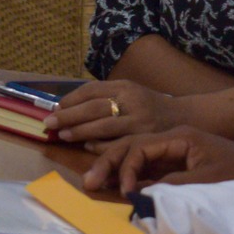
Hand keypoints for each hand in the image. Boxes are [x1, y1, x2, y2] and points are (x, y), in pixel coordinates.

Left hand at [44, 80, 176, 145]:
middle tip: (50, 123)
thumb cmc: (149, 106)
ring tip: (63, 135)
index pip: (92, 89)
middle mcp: (132, 100)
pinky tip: (87, 146)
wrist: (183, 116)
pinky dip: (99, 145)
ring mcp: (139, 120)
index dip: (71, 99)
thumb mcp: (130, 93)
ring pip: (103, 126)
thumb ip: (105, 97)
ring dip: (80, 131)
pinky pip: (117, 143)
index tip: (55, 108)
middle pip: (94, 107)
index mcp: (125, 86)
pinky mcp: (144, 137)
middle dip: (69, 116)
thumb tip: (68, 107)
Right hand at [81, 126, 233, 195]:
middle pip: (131, 146)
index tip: (125, 191)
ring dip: (116, 169)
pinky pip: (146, 165)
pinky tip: (116, 186)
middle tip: (88, 183)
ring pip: (135, 155)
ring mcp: (173, 149)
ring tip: (94, 183)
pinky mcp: (176, 162)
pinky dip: (130, 175)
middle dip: (109, 164)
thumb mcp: (207, 181)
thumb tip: (141, 195)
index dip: (127, 169)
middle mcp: (172, 138)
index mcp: (179, 136)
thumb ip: (173, 186)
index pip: (140, 147)